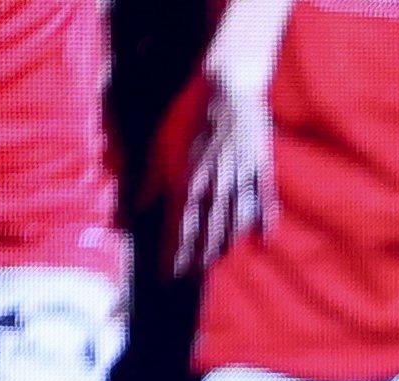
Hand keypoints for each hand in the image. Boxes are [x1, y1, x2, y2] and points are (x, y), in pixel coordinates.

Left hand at [169, 52, 280, 268]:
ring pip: (234, 222)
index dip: (173, 253)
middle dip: (198, 256)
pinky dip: (264, 222)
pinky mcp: (260, 170)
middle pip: (208, 232)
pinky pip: (263, 203)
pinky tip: (264, 240)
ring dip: (224, 244)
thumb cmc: (189, 111)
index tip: (167, 275)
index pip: (180, 228)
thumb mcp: (161, 143)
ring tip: (216, 260)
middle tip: (190, 276)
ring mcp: (242, 181)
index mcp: (189, 182)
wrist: (228, 85)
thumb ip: (151, 180)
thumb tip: (134, 208)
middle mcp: (216, 188)